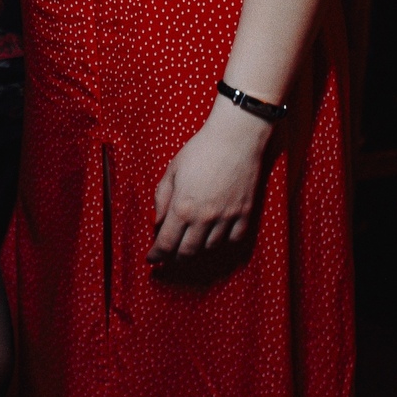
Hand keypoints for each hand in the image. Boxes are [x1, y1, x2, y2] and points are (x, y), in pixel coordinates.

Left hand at [149, 98, 271, 263]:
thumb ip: (162, 199)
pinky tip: (214, 238)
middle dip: (175, 257)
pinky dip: (222, 243)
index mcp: (182, 207)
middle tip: (169, 255)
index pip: (166, 244)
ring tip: (190, 245)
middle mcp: (204, 218)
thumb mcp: (172, 171)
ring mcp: (227, 218)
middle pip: (187, 252)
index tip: (152, 258)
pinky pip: (233, 240)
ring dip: (197, 251)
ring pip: (210, 248)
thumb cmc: (200, 150)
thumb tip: (158, 222)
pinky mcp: (245, 214)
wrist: (235, 138)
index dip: (156, 255)